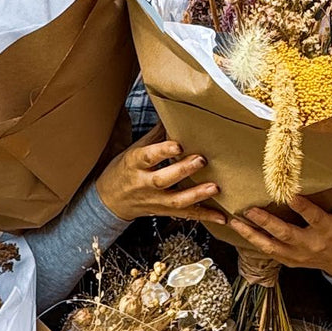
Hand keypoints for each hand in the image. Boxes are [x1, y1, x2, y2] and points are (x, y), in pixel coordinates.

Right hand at [95, 139, 223, 223]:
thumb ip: (155, 136)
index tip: (178, 144)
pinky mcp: (164, 211)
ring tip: (214, 187)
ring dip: (196, 195)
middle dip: (182, 170)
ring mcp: (154, 200)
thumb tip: (172, 113)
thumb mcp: (134, 150)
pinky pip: (185, 215)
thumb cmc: (125, 170)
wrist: (110, 200)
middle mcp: (143, 184)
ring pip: (175, 200)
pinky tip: (221, 217)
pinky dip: (204, 216)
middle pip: (162, 179)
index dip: (162, 151)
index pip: (148, 157)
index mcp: (134, 164)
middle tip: (202, 159)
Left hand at [226, 172, 331, 275]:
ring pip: (270, 246)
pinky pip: (269, 253)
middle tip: (249, 210)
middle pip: (284, 234)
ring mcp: (298, 255)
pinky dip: (254, 243)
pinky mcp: (290, 261)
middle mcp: (310, 244)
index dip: (300, 206)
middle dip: (266, 222)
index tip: (288, 194)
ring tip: (235, 222)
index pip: (312, 217)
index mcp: (327, 229)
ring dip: (251, 235)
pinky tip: (240, 232)